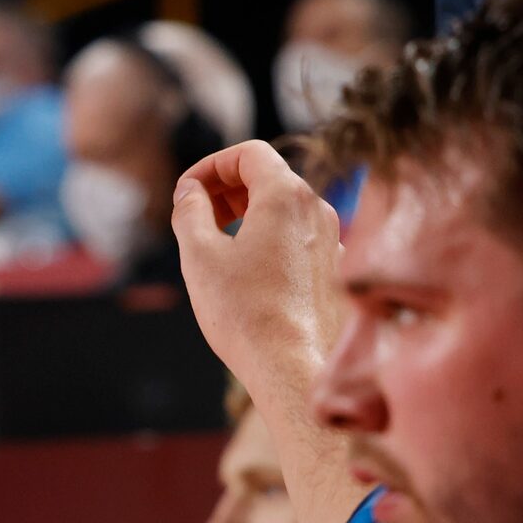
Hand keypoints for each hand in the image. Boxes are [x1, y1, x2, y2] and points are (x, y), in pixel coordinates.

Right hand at [170, 141, 346, 402]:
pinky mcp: (334, 272)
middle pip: (269, 177)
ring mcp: (332, 241)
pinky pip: (299, 240)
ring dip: (249, 215)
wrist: (293, 369)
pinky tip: (249, 273)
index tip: (188, 192)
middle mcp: (317, 209)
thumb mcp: (199, 256)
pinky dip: (271, 241)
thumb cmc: (245, 315)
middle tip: (197, 215)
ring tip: (219, 245)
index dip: (211, 165)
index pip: (248, 153)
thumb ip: (189, 211)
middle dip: (227, 189)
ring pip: (286, 210)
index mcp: (286, 195)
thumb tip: (189, 193)